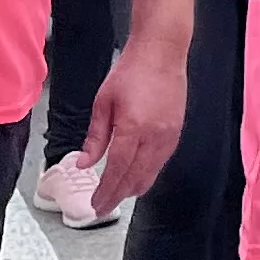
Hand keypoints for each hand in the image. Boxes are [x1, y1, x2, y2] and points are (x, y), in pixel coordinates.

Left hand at [79, 26, 187, 211]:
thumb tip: (83, 164)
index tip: (95, 205)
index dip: (106, 192)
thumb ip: (95, 137)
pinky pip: (161, 163)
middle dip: (117, 196)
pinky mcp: (176, 132)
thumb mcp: (103, 102)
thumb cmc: (131, 71)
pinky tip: (136, 177)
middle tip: (101, 207)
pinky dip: (147, 174)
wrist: (162, 52)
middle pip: (135, 178)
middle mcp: (155, 136)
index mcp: (133, 128)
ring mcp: (169, 135)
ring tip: (116, 195)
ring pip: (151, 174)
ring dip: (133, 188)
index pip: (117, 171)